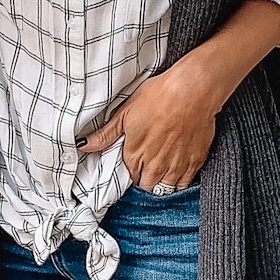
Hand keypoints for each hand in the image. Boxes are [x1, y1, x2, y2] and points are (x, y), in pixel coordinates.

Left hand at [78, 59, 217, 191]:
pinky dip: (180, 181)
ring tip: (163, 170)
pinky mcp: (194, 162)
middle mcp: (155, 165)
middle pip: (147, 186)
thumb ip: (105, 134)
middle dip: (146, 180)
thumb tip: (84, 146)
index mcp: (135, 153)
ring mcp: (176, 165)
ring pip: (165, 189)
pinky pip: (184, 183)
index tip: (136, 163)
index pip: (130, 177)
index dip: (133, 171)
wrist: (191, 91)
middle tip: (149, 168)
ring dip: (162, 183)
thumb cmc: (158, 96)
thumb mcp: (125, 112)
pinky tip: (178, 170)